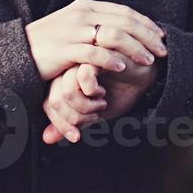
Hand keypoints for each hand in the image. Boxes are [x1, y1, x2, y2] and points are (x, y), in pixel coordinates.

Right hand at [24, 0, 167, 81]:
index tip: (161, 36)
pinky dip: (111, 59)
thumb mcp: (72, 27)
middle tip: (163, 50)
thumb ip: (94, 25)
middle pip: (124, 22)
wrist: (18, 52)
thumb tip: (121, 30)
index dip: (146, 23)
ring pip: (113, 36)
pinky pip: (93, 53)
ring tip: (148, 60)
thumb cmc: (48, 44)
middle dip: (147, 36)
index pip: (123, 11)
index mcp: (85, 7)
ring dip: (134, 48)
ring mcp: (73, 31)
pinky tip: (123, 68)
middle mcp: (81, 15)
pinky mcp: (65, 49)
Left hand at [41, 57, 161, 144]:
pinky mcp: (94, 53)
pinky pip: (82, 77)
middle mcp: (67, 70)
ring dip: (86, 107)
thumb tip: (46, 139)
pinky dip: (94, 92)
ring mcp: (79, 60)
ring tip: (101, 102)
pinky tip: (104, 91)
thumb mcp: (94, 112)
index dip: (60, 125)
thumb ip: (71, 122)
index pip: (49, 106)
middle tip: (95, 116)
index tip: (76, 137)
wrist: (145, 77)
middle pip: (55, 101)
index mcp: (64, 81)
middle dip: (76, 119)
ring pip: (66, 92)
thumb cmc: (120, 91)